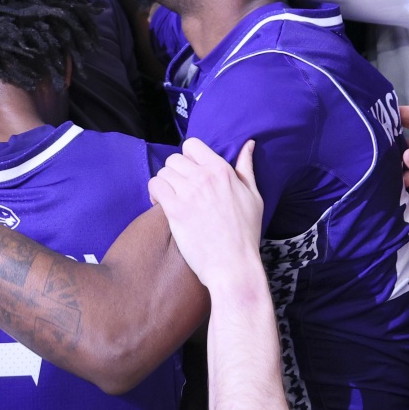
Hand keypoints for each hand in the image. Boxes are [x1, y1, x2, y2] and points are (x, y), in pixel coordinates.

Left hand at [148, 139, 263, 290]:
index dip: (188, 158)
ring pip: (163, 172)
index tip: (191, 173)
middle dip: (175, 173)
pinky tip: (162, 205)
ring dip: (165, 184)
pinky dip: (155, 194)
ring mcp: (188, 193)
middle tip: (180, 189)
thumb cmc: (246, 233)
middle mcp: (203, 177)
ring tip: (171, 198)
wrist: (233, 265)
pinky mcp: (174, 210)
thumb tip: (248, 144)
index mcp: (222, 170)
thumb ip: (246, 168)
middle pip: (174, 159)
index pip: (192, 145)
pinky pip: (155, 187)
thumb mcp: (253, 196)